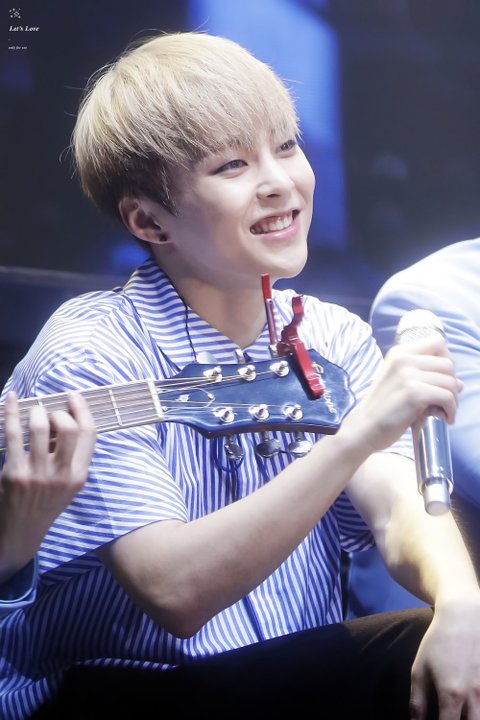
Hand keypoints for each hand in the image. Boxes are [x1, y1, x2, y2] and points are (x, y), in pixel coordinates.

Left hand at [0, 391, 95, 582]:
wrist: (22, 530)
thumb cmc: (46, 500)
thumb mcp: (69, 483)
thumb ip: (73, 456)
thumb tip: (65, 418)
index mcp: (79, 474)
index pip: (89, 433)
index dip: (82, 409)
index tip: (74, 396)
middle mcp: (62, 474)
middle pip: (69, 428)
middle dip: (59, 412)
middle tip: (50, 414)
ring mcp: (37, 474)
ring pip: (40, 429)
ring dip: (36, 412)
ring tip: (33, 412)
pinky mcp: (14, 473)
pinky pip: (13, 435)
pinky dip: (12, 412)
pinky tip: (11, 399)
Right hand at [343, 334, 462, 454]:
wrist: (364, 427)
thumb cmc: (383, 408)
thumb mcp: (400, 383)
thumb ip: (426, 377)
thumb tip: (460, 384)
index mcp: (399, 352)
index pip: (438, 342)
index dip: (447, 360)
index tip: (442, 379)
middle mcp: (403, 359)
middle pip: (448, 364)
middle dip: (452, 383)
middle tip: (445, 401)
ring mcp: (408, 375)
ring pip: (451, 382)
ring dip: (453, 400)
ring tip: (445, 412)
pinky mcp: (414, 393)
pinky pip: (447, 397)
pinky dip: (451, 410)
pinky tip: (445, 418)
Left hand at [410, 596, 479, 718]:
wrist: (465, 617)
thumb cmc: (438, 642)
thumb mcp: (420, 669)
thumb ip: (418, 700)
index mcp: (451, 694)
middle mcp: (474, 696)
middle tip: (448, 719)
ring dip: (471, 719)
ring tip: (458, 715)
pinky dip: (479, 709)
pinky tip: (472, 708)